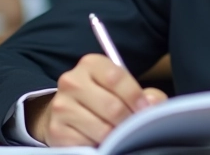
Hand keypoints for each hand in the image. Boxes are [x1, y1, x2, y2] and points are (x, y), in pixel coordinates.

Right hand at [28, 54, 167, 146]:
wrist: (68, 112)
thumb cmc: (102, 98)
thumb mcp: (122, 88)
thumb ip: (143, 93)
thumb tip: (152, 104)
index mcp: (90, 64)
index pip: (116, 77)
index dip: (135, 96)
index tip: (145, 109)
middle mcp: (72, 81)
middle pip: (112, 106)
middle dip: (129, 120)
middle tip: (135, 127)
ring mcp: (62, 106)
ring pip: (102, 128)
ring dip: (116, 135)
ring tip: (119, 133)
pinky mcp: (57, 130)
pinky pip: (87, 143)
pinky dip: (99, 145)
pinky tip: (100, 140)